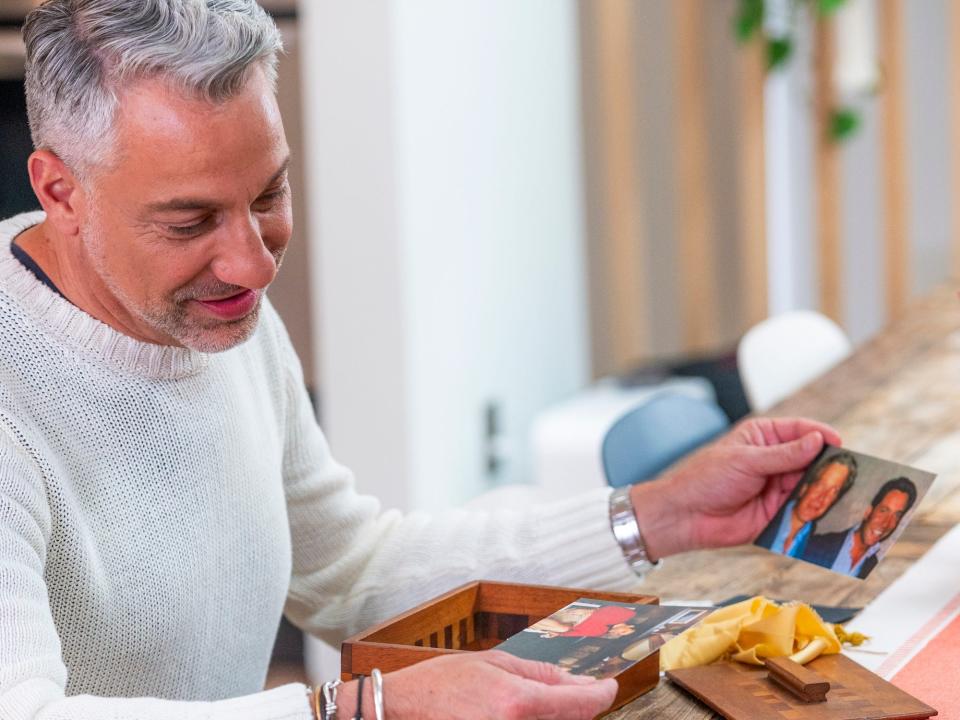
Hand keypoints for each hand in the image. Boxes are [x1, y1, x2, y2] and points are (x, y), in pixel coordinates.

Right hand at [335, 650, 616, 719]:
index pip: (580, 703)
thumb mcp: (490, 664)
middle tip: (571, 694)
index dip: (601, 694)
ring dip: (555, 717)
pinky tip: (518, 715)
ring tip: (525, 705)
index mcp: (516, 702)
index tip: (608, 687)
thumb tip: (576, 680)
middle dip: (576, 707)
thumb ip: (538, 673)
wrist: (399, 713)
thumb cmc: (438, 687)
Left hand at [630, 417, 841, 559]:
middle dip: (828, 465)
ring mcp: (777, 487)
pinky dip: (815, 511)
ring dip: (825, 490)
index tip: (839, 442)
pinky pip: (802, 510)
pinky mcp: (777, 513)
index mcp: (763, 437)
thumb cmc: (706, 479)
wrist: (685, 515)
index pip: (799, 430)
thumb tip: (816, 440)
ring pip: (811, 486)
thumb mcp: (745, 460)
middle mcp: (774, 460)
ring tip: (845, 494)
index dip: (820, 434)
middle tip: (850, 472)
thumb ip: (783, 455)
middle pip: (811, 459)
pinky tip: (829, 513)